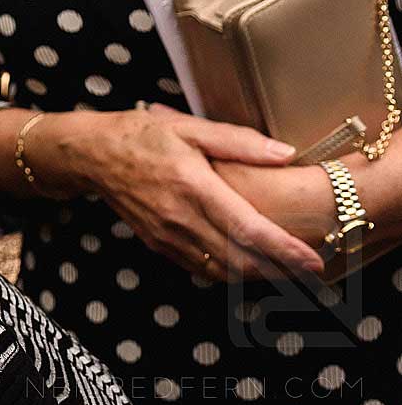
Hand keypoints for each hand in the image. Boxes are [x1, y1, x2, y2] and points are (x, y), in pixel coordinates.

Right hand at [49, 104, 325, 277]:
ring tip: (287, 275)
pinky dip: (228, 273)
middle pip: (240, 260)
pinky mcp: (158, 244)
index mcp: (192, 185)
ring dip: (256, 277)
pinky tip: (245, 266)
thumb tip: (286, 153)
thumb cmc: (140, 134)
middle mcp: (180, 217)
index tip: (314, 261)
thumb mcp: (188, 126)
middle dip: (280, 273)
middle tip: (312, 275)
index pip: (247, 229)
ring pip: (221, 271)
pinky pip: (200, 268)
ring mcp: (166, 236)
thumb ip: (239, 141)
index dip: (284, 250)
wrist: (90, 155)